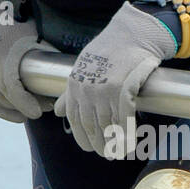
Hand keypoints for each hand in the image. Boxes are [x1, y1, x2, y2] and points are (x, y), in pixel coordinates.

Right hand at [0, 0, 50, 121]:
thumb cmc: (14, 25)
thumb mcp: (33, 39)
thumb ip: (44, 59)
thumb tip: (60, 77)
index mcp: (2, 57)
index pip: (11, 88)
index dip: (25, 103)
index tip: (38, 112)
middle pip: (3, 97)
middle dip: (22, 107)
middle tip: (40, 109)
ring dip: (10, 110)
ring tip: (26, 112)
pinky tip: (10, 110)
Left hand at [54, 2, 176, 156]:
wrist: (132, 33)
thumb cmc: (109, 51)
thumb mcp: (83, 68)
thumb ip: (70, 92)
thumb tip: (57, 111)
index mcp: (75, 85)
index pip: (76, 120)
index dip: (83, 138)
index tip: (91, 148)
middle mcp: (87, 89)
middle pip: (92, 126)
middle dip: (100, 144)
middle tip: (107, 155)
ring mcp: (105, 90)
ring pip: (109, 125)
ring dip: (115, 143)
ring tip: (120, 153)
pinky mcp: (123, 88)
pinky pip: (124, 118)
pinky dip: (127, 133)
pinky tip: (130, 143)